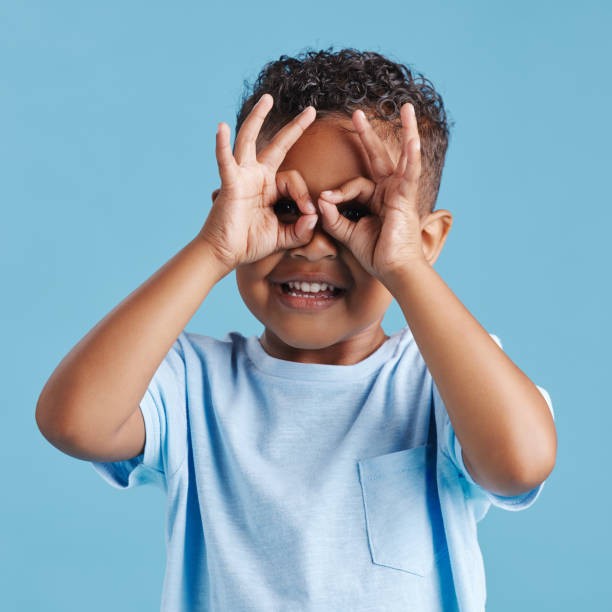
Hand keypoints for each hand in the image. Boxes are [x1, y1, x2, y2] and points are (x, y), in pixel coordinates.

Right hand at [197, 94, 318, 271]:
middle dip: (294, 128)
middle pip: (277, 145)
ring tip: (267, 99)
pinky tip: (221, 127)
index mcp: (270, 187)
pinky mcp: (230, 184)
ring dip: (257, 118)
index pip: (294, 180)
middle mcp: (257, 177)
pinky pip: (225, 161)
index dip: (304, 196)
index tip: (309, 214)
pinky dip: (222, 145)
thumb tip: (315, 216)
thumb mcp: (284, 237)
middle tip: (311, 111)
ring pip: (249, 141)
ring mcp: (242, 177)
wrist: (225, 253)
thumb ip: (302, 229)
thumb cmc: (250, 243)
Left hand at [317, 102, 426, 282]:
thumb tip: (321, 200)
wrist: (392, 269)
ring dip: (405, 131)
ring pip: (402, 157)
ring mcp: (400, 193)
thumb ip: (334, 217)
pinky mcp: (406, 199)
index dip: (338, 192)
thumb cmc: (375, 253)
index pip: (355, 184)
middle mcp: (389, 191)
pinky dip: (412, 157)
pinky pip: (410, 174)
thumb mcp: (348, 232)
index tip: (325, 200)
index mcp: (376, 199)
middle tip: (357, 113)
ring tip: (406, 108)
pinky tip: (414, 140)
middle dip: (367, 135)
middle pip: (377, 157)